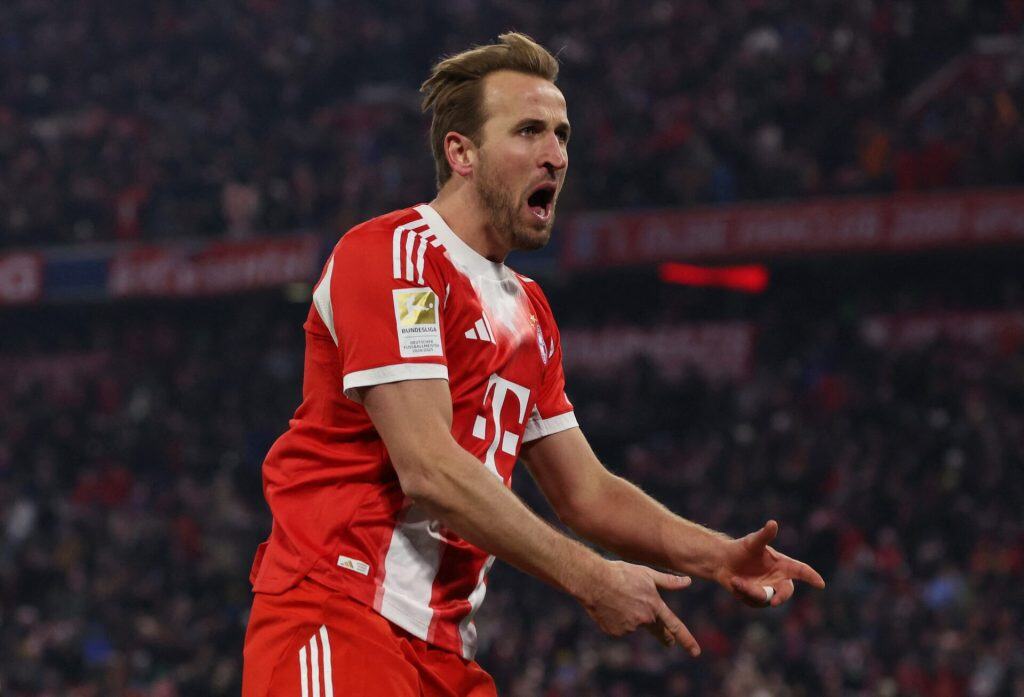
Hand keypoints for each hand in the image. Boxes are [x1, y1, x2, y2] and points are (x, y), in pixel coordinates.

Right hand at [577, 560, 700, 655]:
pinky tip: (609, 607)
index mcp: (654, 605)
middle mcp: (644, 619)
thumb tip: (688, 581)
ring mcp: (629, 628)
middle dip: (664, 636)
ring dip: (631, 616)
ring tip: (618, 599)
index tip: (696, 652)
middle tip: (669, 642)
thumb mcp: (646, 573)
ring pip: (635, 625)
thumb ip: (669, 581)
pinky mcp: (615, 632)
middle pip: (657, 630)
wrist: (593, 581)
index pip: (675, 626)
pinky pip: (620, 627)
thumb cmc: (621, 573)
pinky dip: (618, 620)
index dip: (686, 640)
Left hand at [714, 520, 825, 607]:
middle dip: (782, 597)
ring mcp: (768, 591)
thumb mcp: (752, 542)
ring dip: (750, 590)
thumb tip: (773, 523)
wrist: (724, 561)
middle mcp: (778, 580)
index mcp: (783, 565)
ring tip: (736, 580)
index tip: (821, 584)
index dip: (811, 577)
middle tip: (775, 602)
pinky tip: (735, 583)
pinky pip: (753, 602)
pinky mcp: (757, 600)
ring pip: (765, 598)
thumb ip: (764, 535)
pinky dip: (742, 592)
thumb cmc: (741, 549)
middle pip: (786, 591)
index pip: (801, 570)